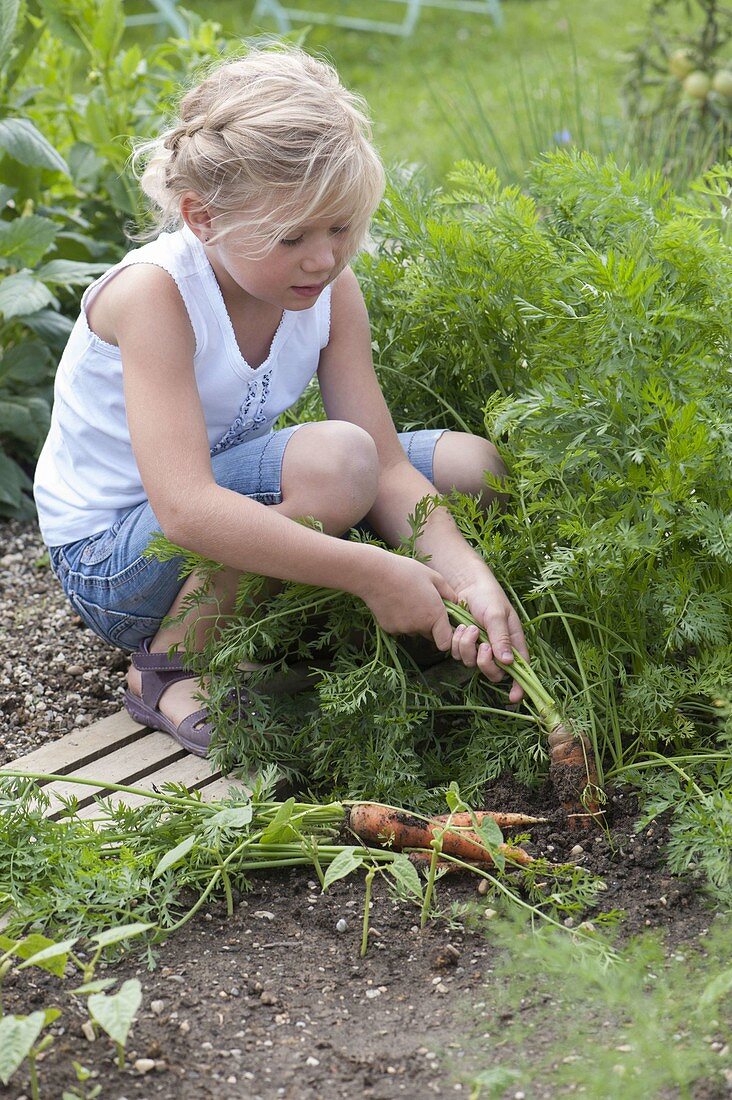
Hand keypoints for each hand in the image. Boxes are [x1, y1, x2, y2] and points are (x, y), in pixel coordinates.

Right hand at [359, 550, 456, 650]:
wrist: (375, 573)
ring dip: (413, 621)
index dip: (447, 637)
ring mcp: (402, 629)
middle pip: (429, 634)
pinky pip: (399, 628)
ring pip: (413, 630)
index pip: (445, 643)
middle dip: (430, 624)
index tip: (444, 625)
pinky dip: (399, 620)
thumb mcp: (433, 577)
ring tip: (406, 599)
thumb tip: (456, 603)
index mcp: (434, 615)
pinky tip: (394, 602)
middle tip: (423, 603)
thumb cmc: (407, 571)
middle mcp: (419, 626)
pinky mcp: (388, 629)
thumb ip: (449, 593)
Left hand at [451, 571, 528, 702]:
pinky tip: (459, 627)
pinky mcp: (464, 645)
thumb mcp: (497, 615)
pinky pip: (458, 655)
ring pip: (472, 664)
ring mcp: (480, 649)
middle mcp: (498, 650)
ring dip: (468, 647)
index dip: (519, 687)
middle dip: (485, 663)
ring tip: (469, 627)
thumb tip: (508, 662)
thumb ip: (501, 638)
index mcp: (513, 644)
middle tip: (482, 645)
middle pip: (494, 673)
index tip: (513, 697)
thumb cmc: (488, 597)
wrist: (466, 585)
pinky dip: (457, 642)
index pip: (520, 671)